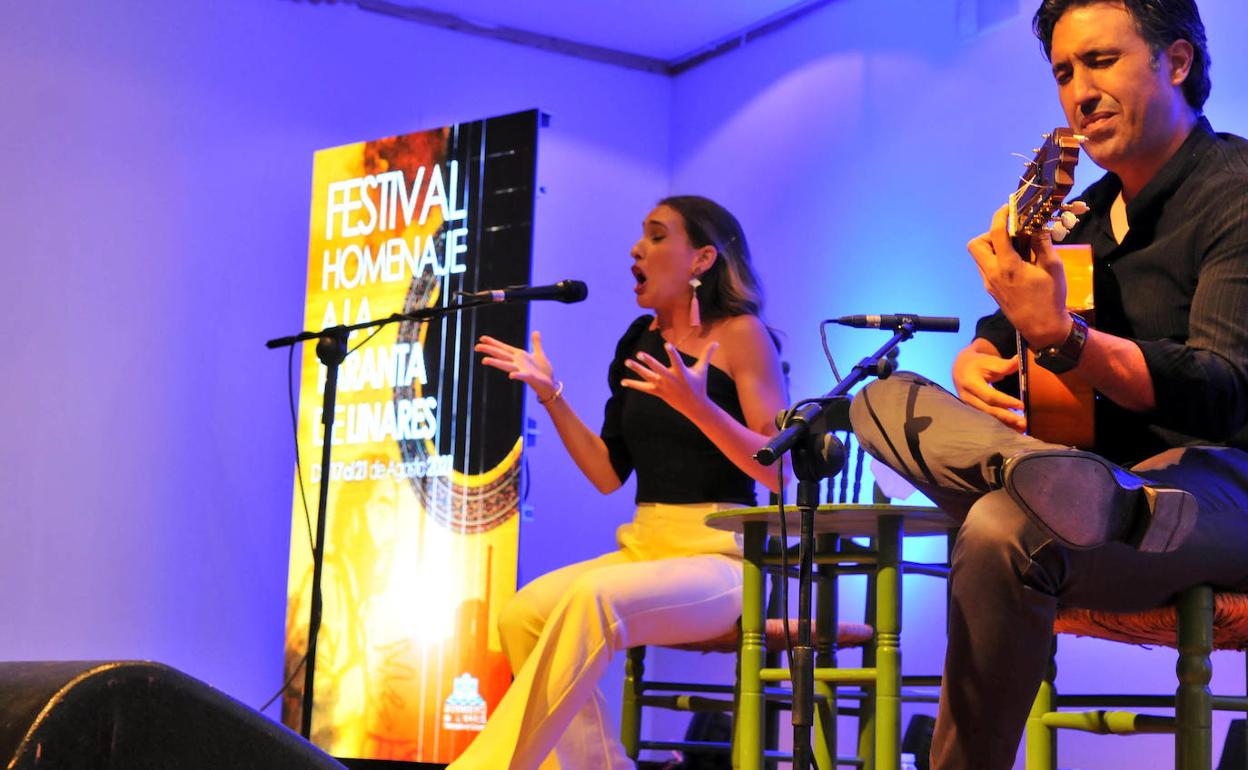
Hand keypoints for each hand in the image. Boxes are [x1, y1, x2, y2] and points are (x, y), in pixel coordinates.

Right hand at [475, 332, 558, 401]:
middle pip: (501, 355)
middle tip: (476, 347)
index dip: (493, 343)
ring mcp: (522, 370)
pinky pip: (522, 376)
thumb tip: (535, 332)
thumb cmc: (543, 371)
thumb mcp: (539, 354)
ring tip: (484, 360)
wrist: (549, 385)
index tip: (482, 338)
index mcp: (519, 356)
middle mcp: (517, 363)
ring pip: (506, 365)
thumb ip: (536, 343)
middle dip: (489, 350)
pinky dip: (517, 375)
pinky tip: (510, 376)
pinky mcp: (530, 377)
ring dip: (496, 363)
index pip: (503, 348)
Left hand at [621, 341, 716, 418]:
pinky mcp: (658, 392)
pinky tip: (623, 382)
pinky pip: (644, 388)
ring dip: (637, 370)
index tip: (667, 344)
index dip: (671, 352)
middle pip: (658, 369)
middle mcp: (671, 379)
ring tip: (627, 361)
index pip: (676, 360)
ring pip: (648, 377)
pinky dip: (633, 384)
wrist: (694, 406)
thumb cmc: (699, 385)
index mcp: (682, 372)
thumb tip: (717, 342)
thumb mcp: (703, 369)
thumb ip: (707, 354)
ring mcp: (663, 386)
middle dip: (649, 362)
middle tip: (640, 354)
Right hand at [952, 344, 1025, 431]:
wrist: (960, 369)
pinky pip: (987, 418)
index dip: (1006, 401)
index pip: (989, 396)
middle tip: (1023, 423)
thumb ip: (1004, 365)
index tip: (1021, 406)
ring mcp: (968, 405)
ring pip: (988, 417)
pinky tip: (1013, 428)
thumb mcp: (989, 361)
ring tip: (1021, 429)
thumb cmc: (977, 364)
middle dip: (1006, 417)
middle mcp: (967, 396)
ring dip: (1005, 424)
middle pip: (988, 410)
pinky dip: (1001, 424)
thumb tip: (1019, 360)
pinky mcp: (973, 410)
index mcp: (970, 383)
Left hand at [968, 205, 1070, 346]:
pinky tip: (1017, 260)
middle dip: (990, 233)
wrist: (1043, 328)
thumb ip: (1041, 243)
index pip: (996, 233)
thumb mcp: (1052, 267)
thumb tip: (1036, 224)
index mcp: (1008, 267)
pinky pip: (986, 266)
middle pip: (975, 244)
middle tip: (1011, 233)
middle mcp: (992, 274)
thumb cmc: (1051, 298)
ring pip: (979, 256)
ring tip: (1017, 247)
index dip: (1001, 215)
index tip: (1010, 207)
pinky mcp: (991, 289)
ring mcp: (989, 283)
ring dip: (993, 245)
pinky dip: (996, 257)